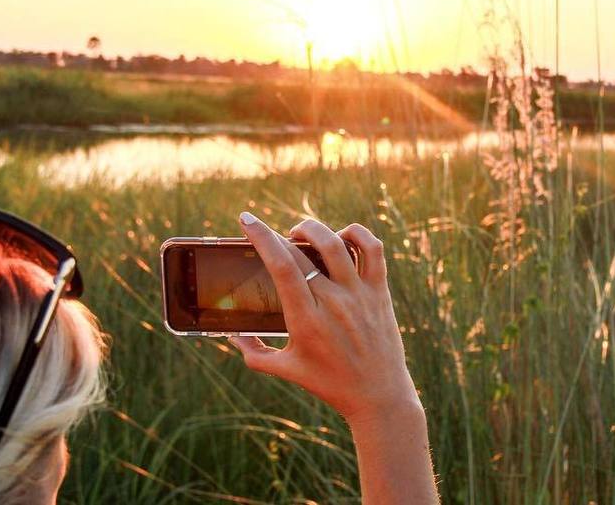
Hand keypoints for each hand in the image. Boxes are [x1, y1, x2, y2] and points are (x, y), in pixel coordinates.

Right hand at [230, 212, 420, 425]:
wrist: (378, 395)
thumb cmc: (330, 383)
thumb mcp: (287, 370)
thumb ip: (255, 354)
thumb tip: (234, 335)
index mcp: (305, 319)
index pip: (281, 266)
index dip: (262, 237)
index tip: (247, 219)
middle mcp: (333, 302)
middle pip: (302, 252)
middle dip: (280, 235)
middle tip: (273, 239)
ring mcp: (359, 294)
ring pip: (337, 242)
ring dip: (314, 229)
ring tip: (300, 233)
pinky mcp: (379, 291)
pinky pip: (373, 249)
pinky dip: (356, 233)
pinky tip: (340, 237)